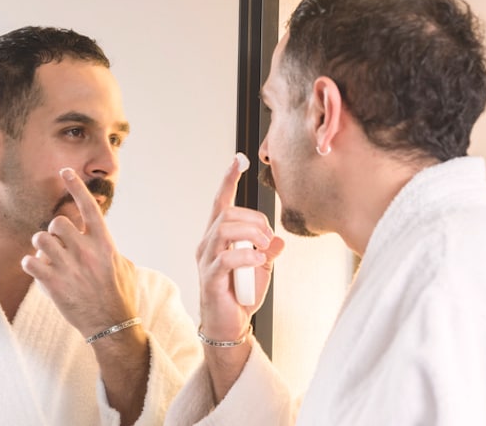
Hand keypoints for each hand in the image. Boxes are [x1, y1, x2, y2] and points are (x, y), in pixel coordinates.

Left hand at [21, 168, 138, 338]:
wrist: (112, 325)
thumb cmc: (120, 294)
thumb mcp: (124, 265)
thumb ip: (108, 247)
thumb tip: (97, 236)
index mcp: (105, 244)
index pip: (88, 207)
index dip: (76, 186)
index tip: (65, 171)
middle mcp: (86, 252)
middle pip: (58, 222)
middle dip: (55, 230)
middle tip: (58, 242)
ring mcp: (69, 268)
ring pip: (40, 239)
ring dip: (41, 246)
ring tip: (48, 256)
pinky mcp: (53, 284)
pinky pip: (30, 262)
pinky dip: (31, 264)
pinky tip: (39, 270)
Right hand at [197, 155, 284, 341]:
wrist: (230, 326)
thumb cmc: (242, 295)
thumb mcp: (262, 268)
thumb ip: (267, 250)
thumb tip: (279, 240)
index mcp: (218, 237)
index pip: (221, 202)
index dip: (228, 180)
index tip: (238, 160)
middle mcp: (208, 244)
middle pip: (228, 214)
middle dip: (254, 220)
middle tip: (269, 239)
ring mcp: (206, 260)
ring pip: (224, 230)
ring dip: (251, 235)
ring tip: (264, 249)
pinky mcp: (210, 278)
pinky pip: (226, 257)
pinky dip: (247, 256)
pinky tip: (258, 261)